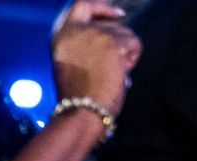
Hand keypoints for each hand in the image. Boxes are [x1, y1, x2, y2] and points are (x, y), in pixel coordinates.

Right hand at [51, 0, 140, 114]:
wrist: (80, 114)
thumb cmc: (78, 98)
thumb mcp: (72, 65)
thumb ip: (85, 46)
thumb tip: (114, 34)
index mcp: (61, 37)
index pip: (81, 6)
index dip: (102, 8)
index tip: (118, 15)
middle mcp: (76, 31)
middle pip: (111, 24)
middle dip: (118, 44)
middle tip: (112, 69)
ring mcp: (95, 35)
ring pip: (126, 34)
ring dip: (125, 54)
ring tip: (111, 75)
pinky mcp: (112, 43)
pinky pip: (134, 45)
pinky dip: (132, 61)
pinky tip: (119, 75)